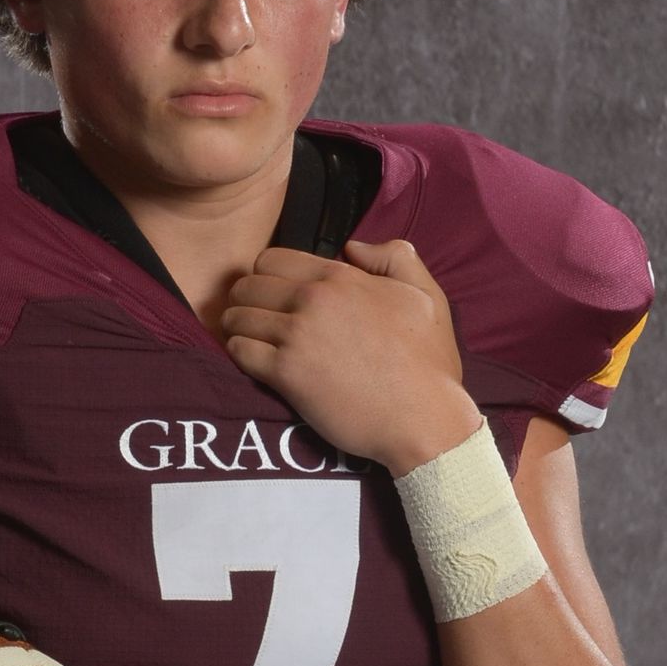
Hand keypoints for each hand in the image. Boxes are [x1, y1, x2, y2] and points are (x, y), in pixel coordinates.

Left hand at [220, 237, 482, 474]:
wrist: (424, 419)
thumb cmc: (429, 363)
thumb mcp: (426, 295)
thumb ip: (395, 257)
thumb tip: (353, 247)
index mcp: (340, 277)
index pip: (273, 259)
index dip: (267, 276)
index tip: (272, 294)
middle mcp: (313, 299)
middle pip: (248, 285)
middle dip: (245, 299)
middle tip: (254, 318)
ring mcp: (296, 335)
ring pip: (237, 316)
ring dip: (237, 327)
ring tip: (248, 340)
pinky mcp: (285, 373)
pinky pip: (238, 350)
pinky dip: (238, 353)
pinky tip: (252, 362)